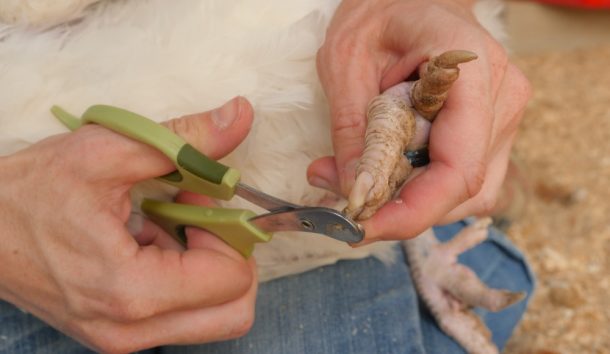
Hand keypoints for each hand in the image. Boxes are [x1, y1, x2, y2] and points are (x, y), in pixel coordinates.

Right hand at [0, 97, 256, 351]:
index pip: (232, 279)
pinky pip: (181, 314)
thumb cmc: (32, 191)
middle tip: (198, 217)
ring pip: (214, 317)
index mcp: (131, 290)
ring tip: (170, 226)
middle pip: (234, 310)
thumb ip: (184, 139)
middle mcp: (131, 329)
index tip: (198, 198)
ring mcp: (123, 338)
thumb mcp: (107, 151)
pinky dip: (184, 278)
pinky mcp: (118, 333)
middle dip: (232, 258)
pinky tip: (151, 240)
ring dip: (209, 268)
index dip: (228, 231)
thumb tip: (241, 115)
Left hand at [308, 0, 530, 240]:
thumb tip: (350, 193)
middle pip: (463, 189)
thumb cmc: (382, 13)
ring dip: (412, 203)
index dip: (413, 212)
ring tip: (362, 183)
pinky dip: (424, 190)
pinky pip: (463, 179)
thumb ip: (352, 132)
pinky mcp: (491, 128)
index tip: (362, 227)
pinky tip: (391, 174)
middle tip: (347, 206)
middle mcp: (503, 98)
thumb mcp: (346, 63)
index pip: (459, 168)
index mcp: (472, 71)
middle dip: (403, 210)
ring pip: (466, 192)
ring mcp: (504, 115)